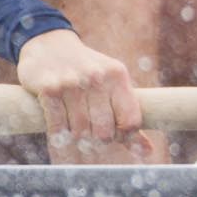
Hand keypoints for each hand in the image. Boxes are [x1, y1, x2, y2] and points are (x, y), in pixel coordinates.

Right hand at [14, 29, 151, 158]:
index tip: (115, 134)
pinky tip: (61, 125)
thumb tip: (147, 151)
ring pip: (80, 131)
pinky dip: (60, 133)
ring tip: (76, 126)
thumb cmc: (88, 71)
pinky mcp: (49, 89)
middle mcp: (96, 78)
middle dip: (98, 138)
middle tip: (92, 133)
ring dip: (77, 136)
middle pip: (104, 131)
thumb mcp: (112, 85)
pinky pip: (58, 127)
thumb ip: (128, 117)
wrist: (49, 44)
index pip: (131, 121)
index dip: (124, 136)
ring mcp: (71, 83)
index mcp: (118, 76)